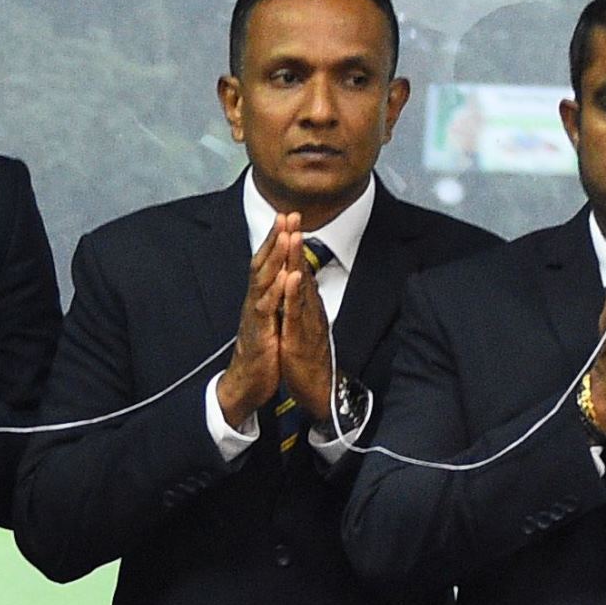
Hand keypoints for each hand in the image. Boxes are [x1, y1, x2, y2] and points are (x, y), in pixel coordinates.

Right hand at [219, 215, 296, 429]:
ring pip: (263, 280)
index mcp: (259, 298)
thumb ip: (273, 300)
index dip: (276, 239)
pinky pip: (266, 308)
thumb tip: (281, 280)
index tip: (287, 216)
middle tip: (287, 214)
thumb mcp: (269, 321)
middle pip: (263, 263)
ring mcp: (255, 316)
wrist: (246, 384)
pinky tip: (284, 276)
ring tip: (286, 236)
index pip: (266, 263)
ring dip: (275, 256)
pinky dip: (275, 291)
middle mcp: (254, 302)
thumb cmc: (260, 353)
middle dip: (275, 238)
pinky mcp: (259, 332)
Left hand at [275, 234, 339, 423]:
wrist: (317, 390)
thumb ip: (300, 306)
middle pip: (302, 270)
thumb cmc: (307, 359)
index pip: (298, 270)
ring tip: (294, 235)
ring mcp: (308, 321)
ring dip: (297, 260)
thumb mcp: (301, 326)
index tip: (287, 221)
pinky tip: (293, 278)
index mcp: (306, 306)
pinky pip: (298, 313)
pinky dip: (295, 295)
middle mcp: (310, 308)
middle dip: (296, 242)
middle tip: (292, 214)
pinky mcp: (302, 338)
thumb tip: (298, 287)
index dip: (292, 247)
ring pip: (302, 287)